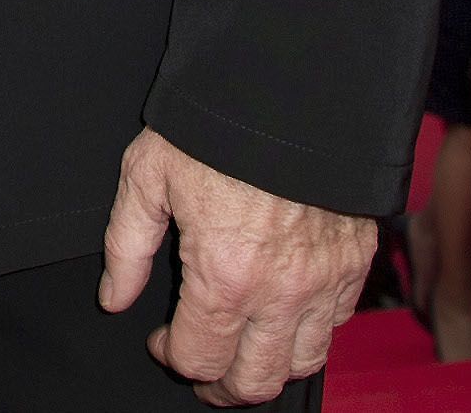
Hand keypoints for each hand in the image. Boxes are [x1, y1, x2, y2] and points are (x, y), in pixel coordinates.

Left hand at [102, 128, 374, 405]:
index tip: (162, 340)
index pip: (199, 359)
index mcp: (225, 277)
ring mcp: (325, 282)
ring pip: (301, 364)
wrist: (291, 88)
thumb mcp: (148, 175)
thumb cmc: (215, 126)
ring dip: (268, 366)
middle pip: (253, 382)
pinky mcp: (355, 263)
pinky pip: (336, 324)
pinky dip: (309, 330)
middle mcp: (280, 293)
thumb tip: (115, 297)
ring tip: (244, 351)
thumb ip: (126, 246)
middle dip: (221, 386)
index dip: (172, 357)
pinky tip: (284, 310)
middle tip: (204, 368)